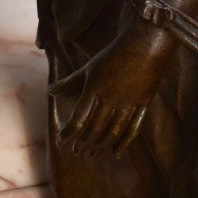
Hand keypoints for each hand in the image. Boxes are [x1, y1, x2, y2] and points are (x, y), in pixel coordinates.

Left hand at [51, 23, 165, 156]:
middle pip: (95, 128)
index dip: (69, 133)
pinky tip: (116, 153)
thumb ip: (70, 83)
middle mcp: (111, 100)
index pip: (79, 118)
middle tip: (76, 152)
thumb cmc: (114, 55)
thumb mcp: (89, 68)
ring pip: (113, 131)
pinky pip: (133, 128)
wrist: (146, 44)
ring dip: (100, 145)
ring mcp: (128, 104)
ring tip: (92, 154)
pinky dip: (124, 143)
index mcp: (95, 90)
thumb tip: (50, 92)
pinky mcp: (143, 104)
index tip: (62, 142)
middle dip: (83, 142)